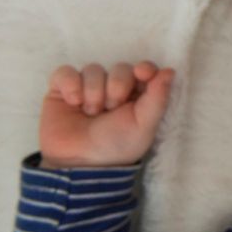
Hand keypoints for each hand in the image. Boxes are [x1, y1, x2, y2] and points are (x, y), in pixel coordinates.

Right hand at [38, 61, 175, 168]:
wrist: (80, 163)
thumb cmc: (116, 146)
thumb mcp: (144, 125)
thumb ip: (158, 98)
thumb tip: (170, 71)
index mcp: (137, 96)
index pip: (145, 70)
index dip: (145, 68)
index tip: (142, 73)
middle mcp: (113, 88)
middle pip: (120, 68)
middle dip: (117, 87)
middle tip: (111, 109)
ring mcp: (87, 87)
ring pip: (93, 69)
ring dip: (94, 92)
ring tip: (91, 113)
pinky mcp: (62, 90)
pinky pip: (65, 72)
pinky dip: (70, 84)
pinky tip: (73, 101)